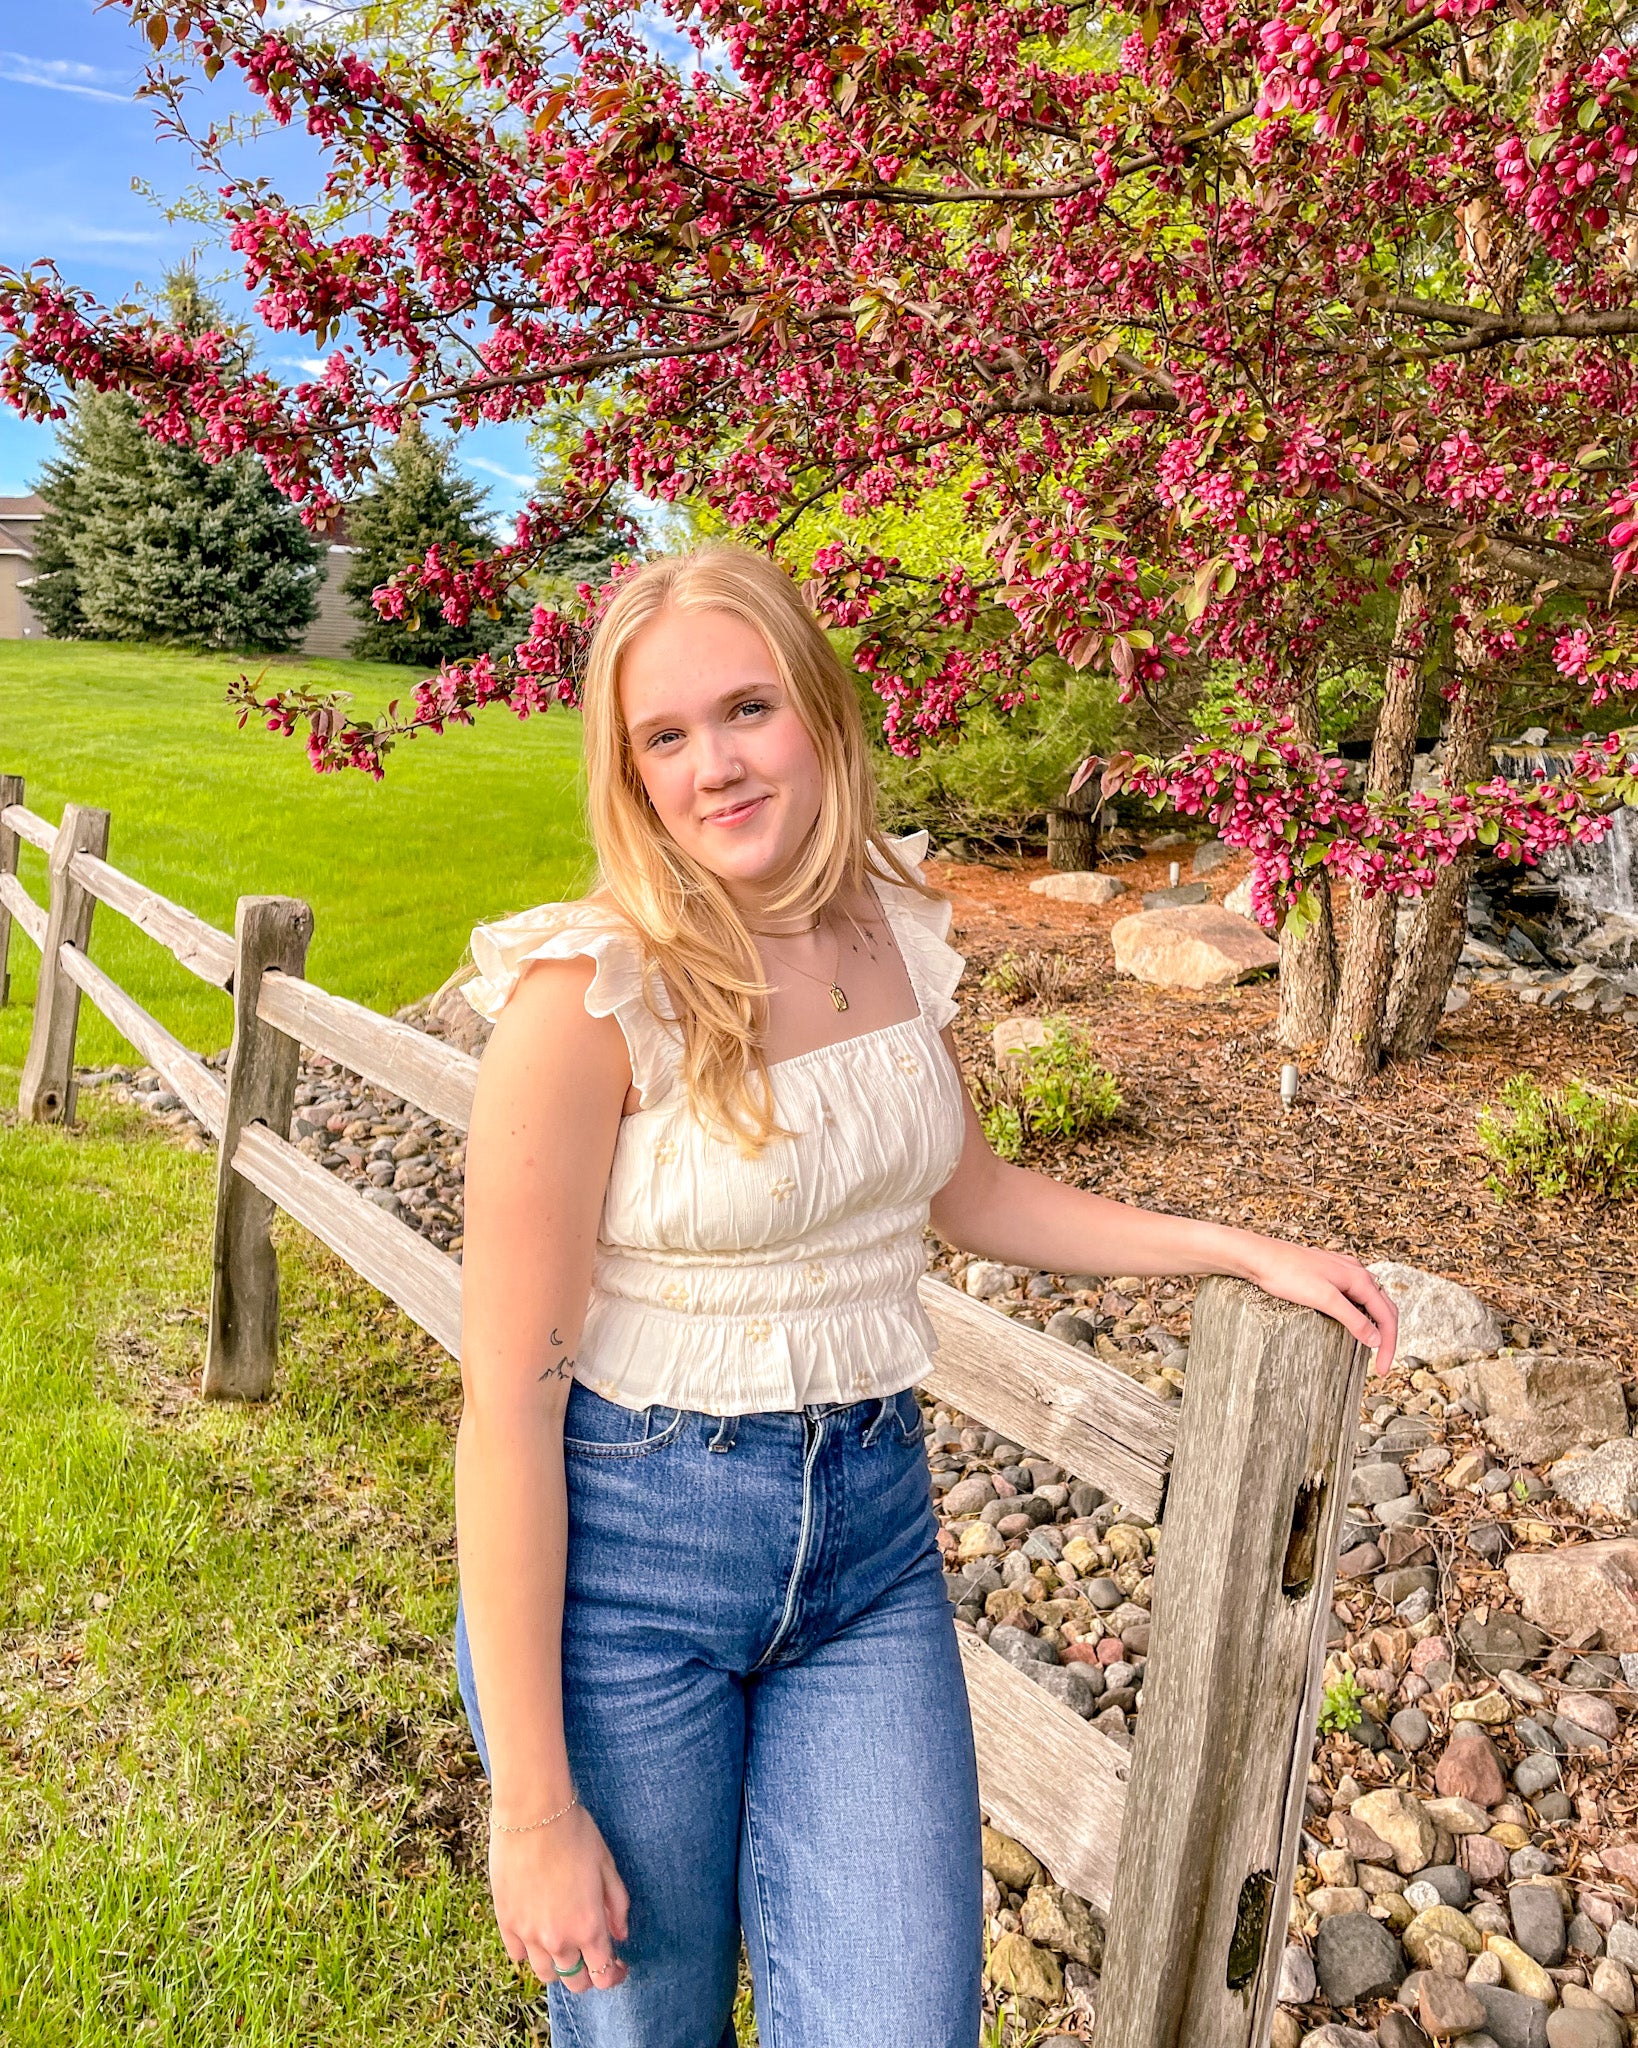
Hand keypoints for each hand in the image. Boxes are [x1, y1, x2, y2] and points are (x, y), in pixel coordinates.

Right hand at [490, 1802, 630, 1993]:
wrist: (532, 1814)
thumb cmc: (575, 1834)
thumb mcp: (607, 1866)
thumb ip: (617, 1905)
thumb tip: (621, 1934)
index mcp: (588, 1926)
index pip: (603, 1975)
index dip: (614, 1975)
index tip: (618, 1965)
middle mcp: (558, 1939)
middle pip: (574, 1982)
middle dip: (587, 1974)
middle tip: (591, 1955)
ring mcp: (529, 1934)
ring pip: (546, 1974)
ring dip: (558, 1965)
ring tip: (564, 1944)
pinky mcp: (506, 1923)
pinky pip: (518, 1955)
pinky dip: (530, 1951)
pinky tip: (537, 1931)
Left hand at [1234, 1236, 1397, 1373]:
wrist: (1258, 1256)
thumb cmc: (1286, 1273)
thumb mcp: (1323, 1299)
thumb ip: (1352, 1318)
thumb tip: (1376, 1339)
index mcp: (1359, 1277)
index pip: (1387, 1316)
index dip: (1389, 1345)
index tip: (1382, 1370)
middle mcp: (1355, 1271)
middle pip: (1384, 1308)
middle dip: (1386, 1337)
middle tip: (1380, 1364)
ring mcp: (1341, 1271)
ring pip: (1371, 1300)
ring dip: (1376, 1324)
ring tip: (1372, 1348)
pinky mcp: (1327, 1274)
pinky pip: (1355, 1295)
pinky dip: (1362, 1313)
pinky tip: (1353, 1322)